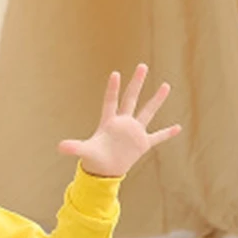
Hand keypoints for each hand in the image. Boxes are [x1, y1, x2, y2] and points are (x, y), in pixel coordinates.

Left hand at [58, 64, 181, 176]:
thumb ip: (73, 147)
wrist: (104, 171)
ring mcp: (134, 132)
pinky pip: (157, 137)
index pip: (111, 101)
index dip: (112, 89)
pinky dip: (167, 133)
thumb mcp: (84, 151)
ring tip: (166, 85)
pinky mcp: (142, 144)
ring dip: (156, 100)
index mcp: (109, 123)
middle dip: (136, 83)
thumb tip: (59, 147)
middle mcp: (123, 123)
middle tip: (142, 66)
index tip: (115, 73)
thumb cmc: (94, 159)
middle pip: (131, 99)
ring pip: (147, 112)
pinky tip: (178, 127)